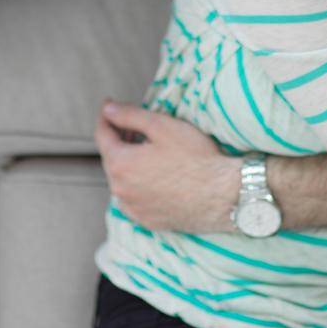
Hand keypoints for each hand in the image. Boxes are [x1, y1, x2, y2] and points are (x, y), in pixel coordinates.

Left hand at [93, 99, 240, 232]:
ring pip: (122, 180)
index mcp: (120, 164)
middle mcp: (120, 190)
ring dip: (129, 164)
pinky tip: (156, 176)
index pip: (102, 135)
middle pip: (111, 158)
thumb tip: (108, 109)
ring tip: (148, 150)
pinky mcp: (148, 220)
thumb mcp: (162, 126)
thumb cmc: (197, 160)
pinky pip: (134, 199)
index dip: (106, 116)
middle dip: (119, 140)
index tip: (109, 107)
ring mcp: (133, 208)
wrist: (223, 196)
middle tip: (133, 126)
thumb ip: (129, 115)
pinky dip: (138, 185)